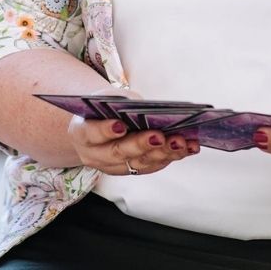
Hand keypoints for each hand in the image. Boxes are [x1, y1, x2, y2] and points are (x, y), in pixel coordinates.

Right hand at [67, 115, 199, 175]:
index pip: (92, 133)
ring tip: (181, 142)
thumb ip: (121, 103)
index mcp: (82, 132)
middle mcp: (95, 155)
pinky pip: (152, 166)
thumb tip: (150, 110)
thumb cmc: (101, 108)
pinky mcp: (131, 170)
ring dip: (163, 153)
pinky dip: (170, 156)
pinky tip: (188, 147)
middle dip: (141, 144)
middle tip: (160, 136)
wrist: (94, 128)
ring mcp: (113, 167)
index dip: (105, 130)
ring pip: (139, 164)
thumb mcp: (104, 98)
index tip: (120, 126)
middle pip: (119, 153)